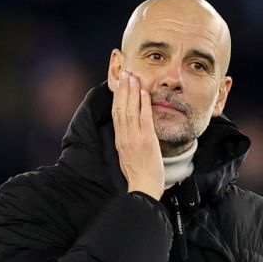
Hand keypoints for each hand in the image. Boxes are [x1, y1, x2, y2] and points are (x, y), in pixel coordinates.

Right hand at [109, 70, 163, 198]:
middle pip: (120, 108)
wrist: (143, 189)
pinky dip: (143, 104)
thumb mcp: (127, 156)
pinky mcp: (146, 141)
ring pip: (130, 110)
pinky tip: (144, 92)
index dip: (117, 97)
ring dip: (131, 92)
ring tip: (133, 77)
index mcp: (120, 140)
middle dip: (122, 89)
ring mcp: (135, 138)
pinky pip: (144, 118)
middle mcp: (124, 137)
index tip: (119, 83)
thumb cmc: (139, 176)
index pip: (116, 114)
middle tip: (125, 73)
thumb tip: (129, 131)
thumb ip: (127, 142)